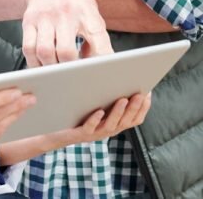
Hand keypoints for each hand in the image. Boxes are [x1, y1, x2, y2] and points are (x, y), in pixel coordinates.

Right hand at [20, 0, 112, 66]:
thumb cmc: (73, 4)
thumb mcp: (91, 13)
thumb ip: (97, 38)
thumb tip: (99, 66)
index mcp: (86, 10)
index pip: (97, 36)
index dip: (100, 57)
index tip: (99, 71)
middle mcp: (65, 12)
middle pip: (65, 50)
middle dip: (69, 68)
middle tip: (72, 74)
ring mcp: (45, 16)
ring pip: (44, 51)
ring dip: (51, 67)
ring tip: (57, 70)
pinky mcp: (28, 21)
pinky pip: (29, 48)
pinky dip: (35, 62)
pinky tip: (42, 64)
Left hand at [37, 93, 152, 148]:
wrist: (54, 126)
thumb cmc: (78, 108)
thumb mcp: (96, 97)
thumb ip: (108, 87)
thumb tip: (117, 66)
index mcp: (115, 121)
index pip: (136, 118)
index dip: (143, 107)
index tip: (148, 92)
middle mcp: (108, 129)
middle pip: (126, 121)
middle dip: (135, 107)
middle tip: (140, 93)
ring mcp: (95, 133)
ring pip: (111, 125)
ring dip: (119, 113)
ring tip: (123, 99)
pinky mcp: (80, 134)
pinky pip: (89, 128)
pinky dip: (95, 120)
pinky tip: (100, 110)